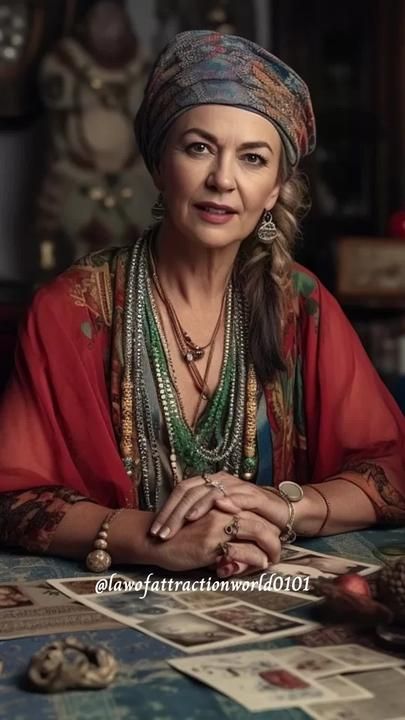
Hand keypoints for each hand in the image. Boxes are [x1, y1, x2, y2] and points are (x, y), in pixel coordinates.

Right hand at [147, 508, 280, 572]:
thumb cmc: (179, 538)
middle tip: (277, 553)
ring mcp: (218, 523)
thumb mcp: (206, 529)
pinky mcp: (211, 541)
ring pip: (259, 532)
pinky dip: (255, 559)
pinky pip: (244, 550)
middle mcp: (222, 508)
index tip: (272, 542)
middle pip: (262, 520)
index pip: (255, 512)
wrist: (153, 542)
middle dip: (274, 539)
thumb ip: (225, 532)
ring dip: (270, 549)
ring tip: (272, 560)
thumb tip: (246, 548)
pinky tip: (260, 565)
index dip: (268, 527)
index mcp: (222, 502)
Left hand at [150, 473, 288, 538]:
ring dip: (197, 508)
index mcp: (208, 482)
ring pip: (210, 493)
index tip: (155, 531)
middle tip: (163, 533)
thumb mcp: (216, 519)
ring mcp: (236, 485)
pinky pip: (238, 495)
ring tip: (185, 522)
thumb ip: (197, 520)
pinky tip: (218, 510)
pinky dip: (228, 501)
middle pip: (191, 491)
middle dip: (175, 513)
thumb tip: (169, 529)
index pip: (181, 491)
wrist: (278, 512)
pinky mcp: (254, 495)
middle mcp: (219, 480)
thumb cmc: (244, 517)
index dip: (166, 509)